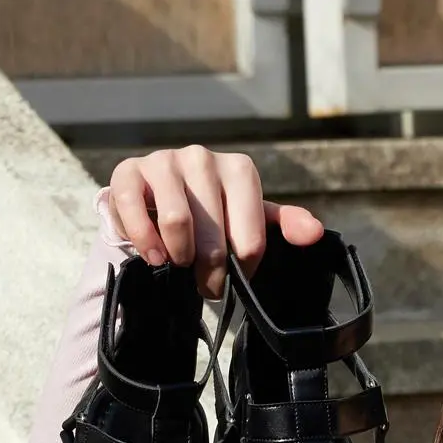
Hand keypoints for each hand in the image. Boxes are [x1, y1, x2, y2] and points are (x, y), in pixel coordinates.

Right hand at [106, 145, 323, 298]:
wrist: (158, 198)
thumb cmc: (213, 213)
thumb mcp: (252, 218)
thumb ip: (285, 225)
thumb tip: (314, 234)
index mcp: (239, 170)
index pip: (250, 239)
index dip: (243, 270)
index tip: (236, 276)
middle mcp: (202, 157)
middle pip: (214, 237)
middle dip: (211, 273)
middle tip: (207, 285)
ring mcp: (164, 161)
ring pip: (176, 221)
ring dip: (179, 257)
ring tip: (178, 264)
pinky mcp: (128, 171)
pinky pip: (134, 210)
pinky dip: (145, 241)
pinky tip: (153, 255)